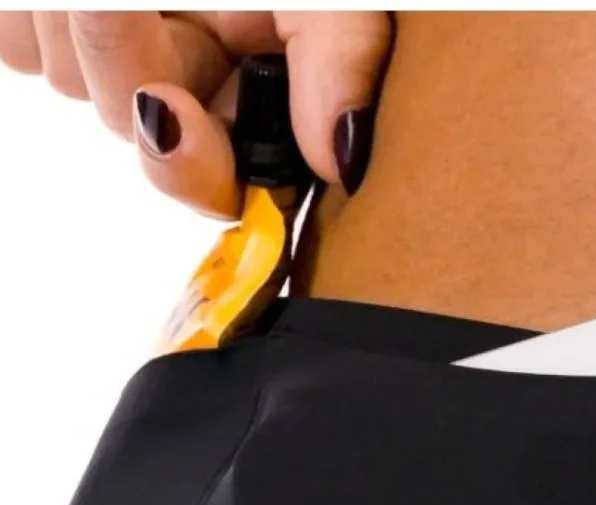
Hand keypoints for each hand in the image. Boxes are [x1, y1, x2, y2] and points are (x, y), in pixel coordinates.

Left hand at [0, 11, 393, 217]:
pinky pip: (22, 45)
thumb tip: (345, 157)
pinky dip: (38, 5)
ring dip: (83, 11)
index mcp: (263, 83)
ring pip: (73, 82)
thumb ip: (341, 51)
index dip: (200, 168)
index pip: (229, 177)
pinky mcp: (36, 26)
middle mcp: (192, 80)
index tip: (169, 118)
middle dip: (126, 57)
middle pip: (143, 131)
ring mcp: (106, 55)